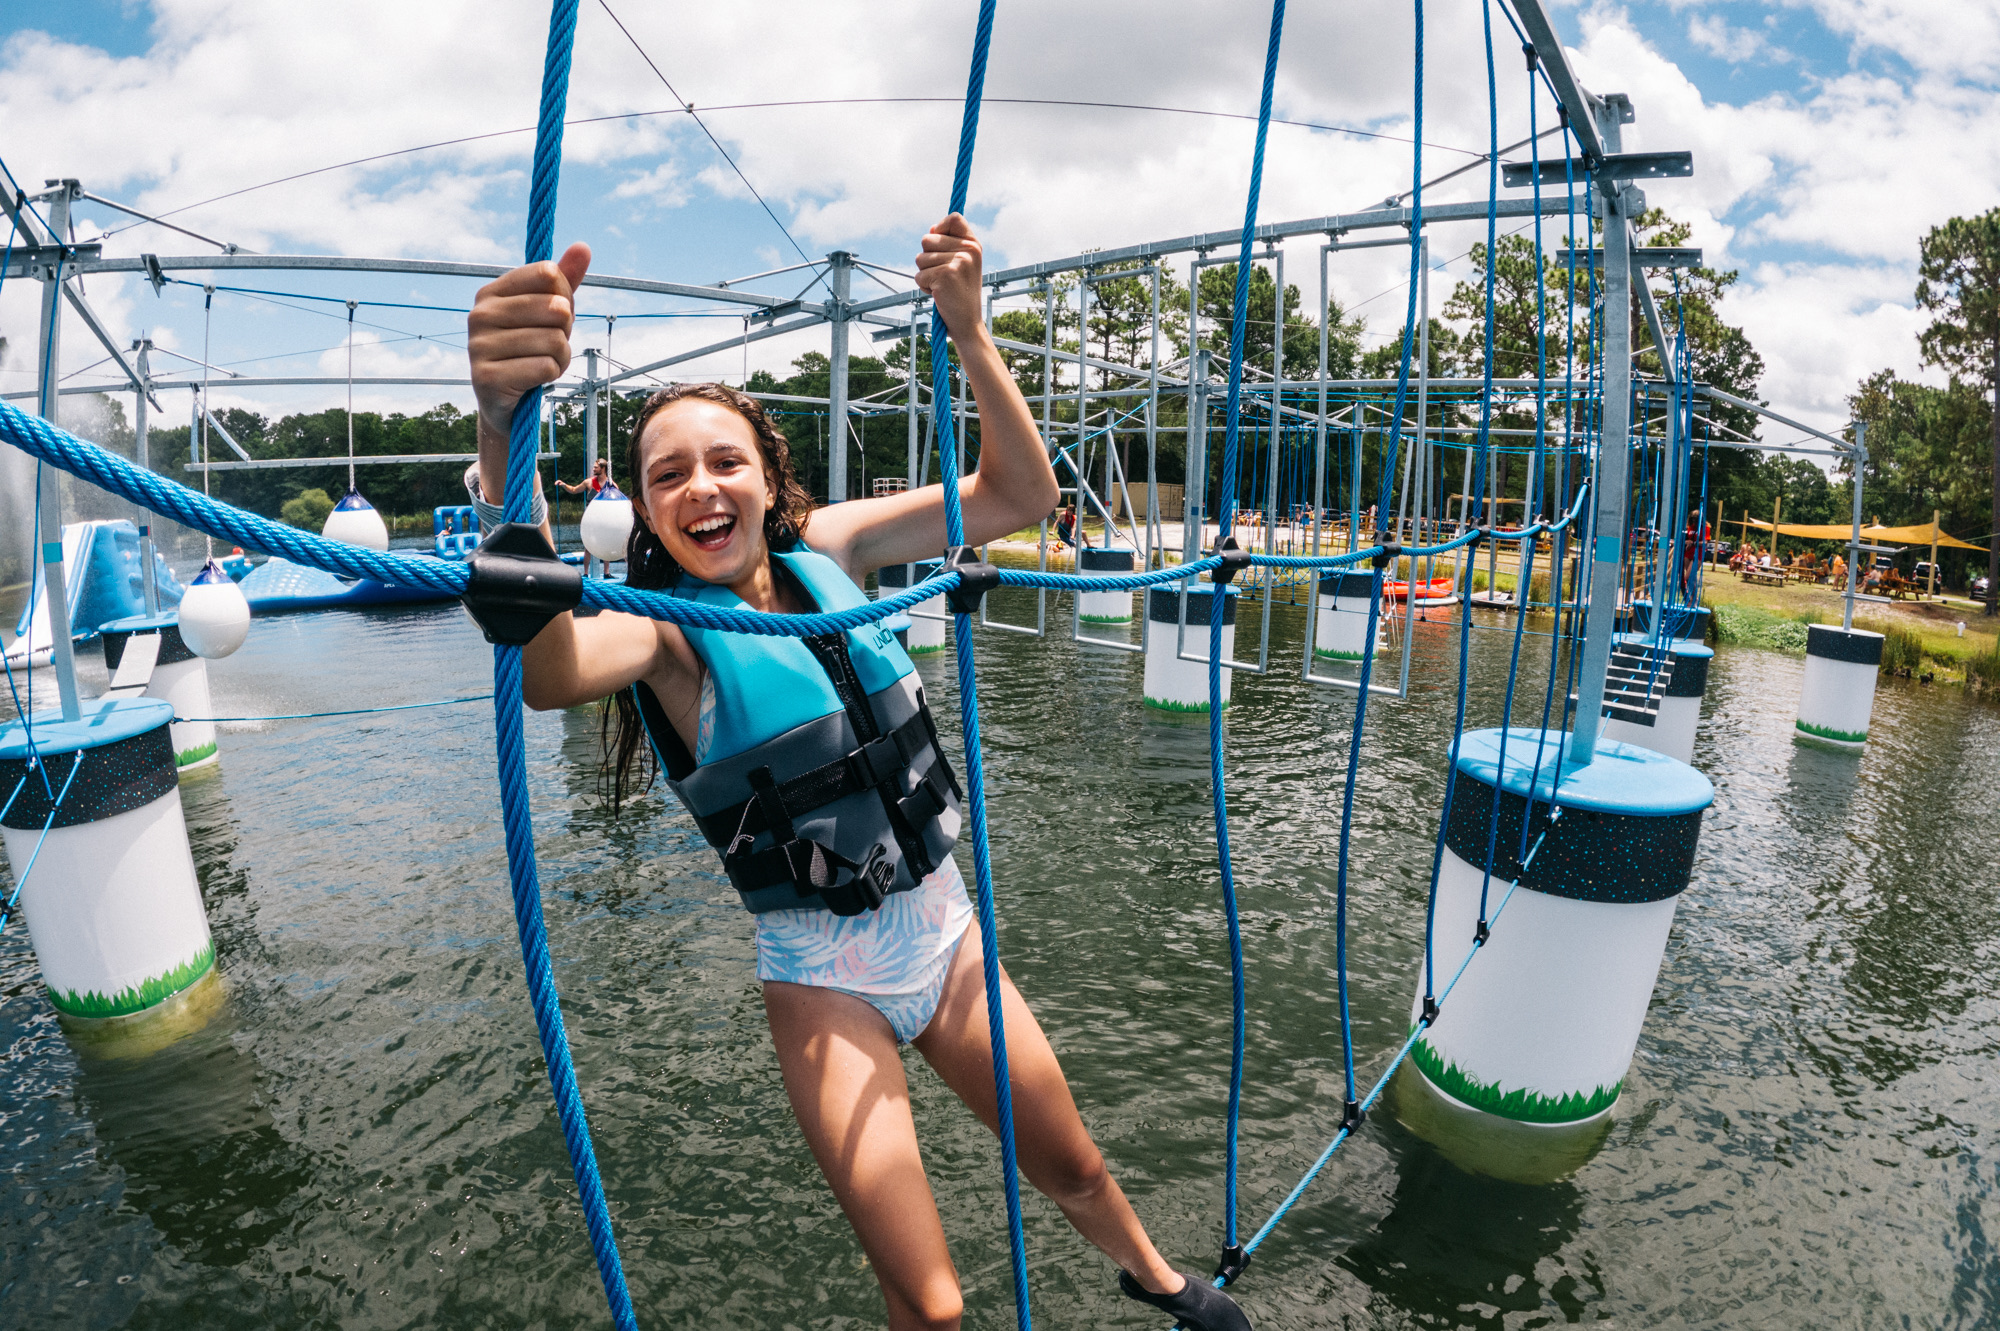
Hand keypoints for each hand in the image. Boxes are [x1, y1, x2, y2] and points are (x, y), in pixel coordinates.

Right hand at [468, 242, 591, 440]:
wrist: (505, 401)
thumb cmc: (528, 349)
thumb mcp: (547, 311)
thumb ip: (564, 280)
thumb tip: (583, 247)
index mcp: (491, 292)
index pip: (549, 274)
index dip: (566, 296)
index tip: (553, 314)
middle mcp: (479, 315)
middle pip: (556, 308)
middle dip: (565, 330)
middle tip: (548, 343)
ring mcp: (478, 346)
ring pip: (554, 340)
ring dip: (560, 356)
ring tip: (542, 362)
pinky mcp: (487, 377)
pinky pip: (546, 367)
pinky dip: (552, 374)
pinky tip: (536, 378)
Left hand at [914, 214, 984, 342]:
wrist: (968, 323)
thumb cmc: (961, 293)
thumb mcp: (964, 263)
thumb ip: (950, 244)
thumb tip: (931, 230)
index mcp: (974, 245)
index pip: (954, 218)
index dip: (940, 227)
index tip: (940, 245)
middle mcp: (968, 250)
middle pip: (927, 239)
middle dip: (927, 258)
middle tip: (942, 275)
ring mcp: (958, 262)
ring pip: (920, 258)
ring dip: (925, 274)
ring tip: (941, 285)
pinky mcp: (944, 276)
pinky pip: (919, 275)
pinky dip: (924, 287)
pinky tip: (938, 294)